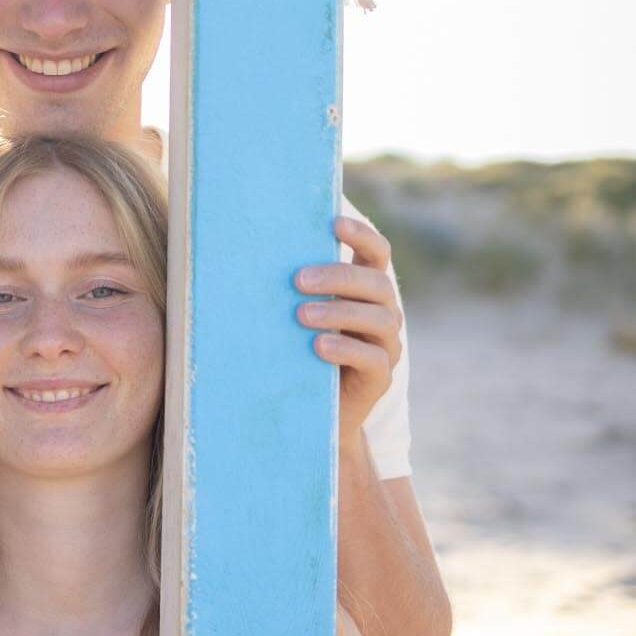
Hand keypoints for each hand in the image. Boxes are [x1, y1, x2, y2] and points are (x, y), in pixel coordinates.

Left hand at [294, 216, 401, 451]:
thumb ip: (292, 290)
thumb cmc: (297, 352)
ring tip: (302, 315)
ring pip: (379, 319)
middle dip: (338, 277)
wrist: (310, 412)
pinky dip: (346, 349)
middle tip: (298, 280)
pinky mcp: (379, 378)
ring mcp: (385, 346)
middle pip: (376, 284)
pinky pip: (373, 358)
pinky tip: (318, 346)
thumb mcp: (294, 316)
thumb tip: (249, 253)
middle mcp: (382, 313)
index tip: (334, 223)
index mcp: (365, 291)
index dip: (362, 235)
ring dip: (339, 312)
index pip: (376, 253)